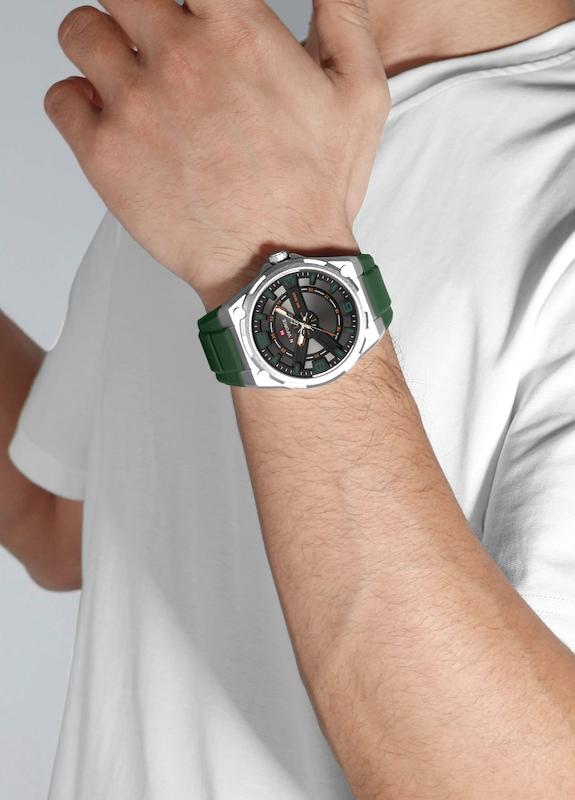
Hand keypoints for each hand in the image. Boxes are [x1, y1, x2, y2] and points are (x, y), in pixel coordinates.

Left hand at [45, 0, 389, 307]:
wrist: (279, 266)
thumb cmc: (316, 189)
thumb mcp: (361, 93)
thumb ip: (343, 17)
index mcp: (236, 29)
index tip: (186, 13)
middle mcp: (178, 57)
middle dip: (135, 10)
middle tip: (152, 40)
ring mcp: (134, 104)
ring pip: (80, 32)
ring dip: (99, 46)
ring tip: (126, 78)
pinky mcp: (104, 154)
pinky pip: (60, 98)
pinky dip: (77, 103)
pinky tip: (109, 121)